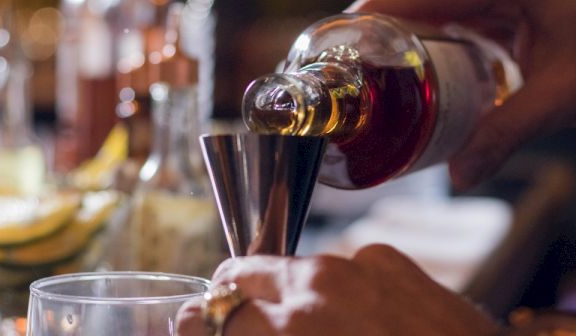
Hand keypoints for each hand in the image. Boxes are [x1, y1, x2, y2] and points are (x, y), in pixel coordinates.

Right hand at [176, 244, 499, 334]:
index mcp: (295, 328)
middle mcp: (320, 282)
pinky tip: (359, 317)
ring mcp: (358, 262)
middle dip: (233, 295)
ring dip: (288, 294)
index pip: (214, 310)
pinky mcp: (390, 256)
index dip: (198, 320)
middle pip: (245, 271)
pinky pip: (341, 267)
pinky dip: (335, 288)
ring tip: (313, 324)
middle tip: (241, 319)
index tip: (195, 323)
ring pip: (294, 270)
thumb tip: (234, 329)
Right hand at [347, 0, 575, 190]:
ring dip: (392, 20)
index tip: (342, 31)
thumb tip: (459, 176)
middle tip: (345, 52)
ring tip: (364, 55)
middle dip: (375, 14)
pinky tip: (404, 55)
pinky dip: (417, 28)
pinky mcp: (498, 3)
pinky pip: (445, 9)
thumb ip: (505, 135)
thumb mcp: (557, 99)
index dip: (379, 11)